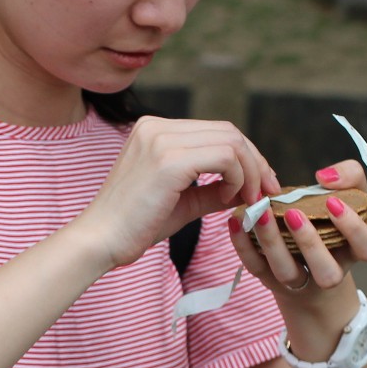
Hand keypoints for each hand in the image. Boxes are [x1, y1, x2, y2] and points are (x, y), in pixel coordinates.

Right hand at [70, 117, 281, 270]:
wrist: (100, 240)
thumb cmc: (136, 225)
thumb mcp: (182, 201)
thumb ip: (213, 190)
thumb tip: (248, 189)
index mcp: (155, 129)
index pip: (217, 130)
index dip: (247, 156)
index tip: (261, 184)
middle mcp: (157, 126)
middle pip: (228, 131)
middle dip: (256, 162)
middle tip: (266, 192)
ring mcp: (162, 140)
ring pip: (231, 141)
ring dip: (251, 172)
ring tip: (248, 200)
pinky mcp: (169, 161)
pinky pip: (225, 158)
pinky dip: (237, 178)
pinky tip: (227, 198)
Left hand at [230, 158, 366, 333]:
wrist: (307, 258)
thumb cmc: (332, 219)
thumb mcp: (350, 195)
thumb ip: (350, 177)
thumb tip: (324, 176)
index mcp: (354, 250)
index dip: (354, 229)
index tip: (333, 202)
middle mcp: (329, 271)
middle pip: (327, 273)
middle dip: (310, 243)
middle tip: (294, 213)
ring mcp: (298, 279)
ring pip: (286, 272)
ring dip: (273, 242)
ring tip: (261, 213)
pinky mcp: (269, 279)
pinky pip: (255, 267)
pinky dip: (243, 245)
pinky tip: (236, 221)